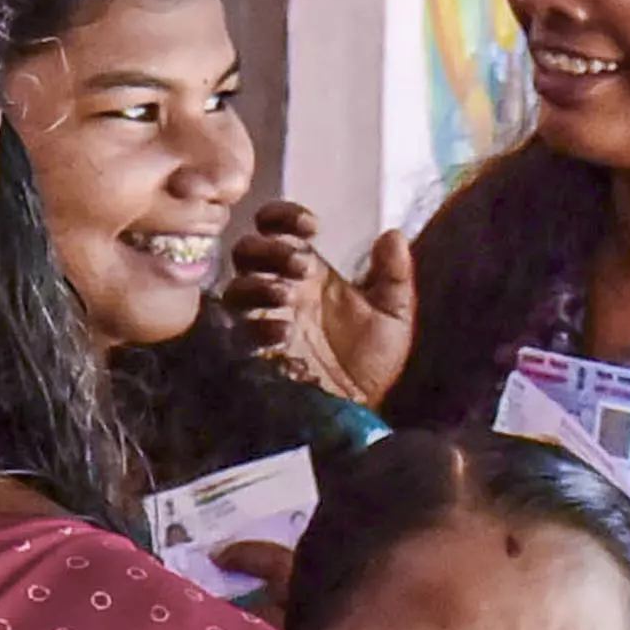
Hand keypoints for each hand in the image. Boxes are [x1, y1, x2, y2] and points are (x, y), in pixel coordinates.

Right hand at [226, 204, 415, 404]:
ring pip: (235, 286)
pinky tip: (284, 332)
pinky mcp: (256, 352)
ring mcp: (266, 320)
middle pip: (246, 250)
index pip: (279, 229)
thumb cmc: (373, 364)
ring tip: (287, 295)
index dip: (284, 217)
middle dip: (268, 250)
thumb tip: (392, 234)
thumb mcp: (394, 316)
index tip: (311, 227)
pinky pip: (238, 330)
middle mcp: (283, 292)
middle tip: (299, 265)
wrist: (358, 412)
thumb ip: (394, 276)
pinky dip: (258, 325)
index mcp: (311, 273)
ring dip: (258, 283)